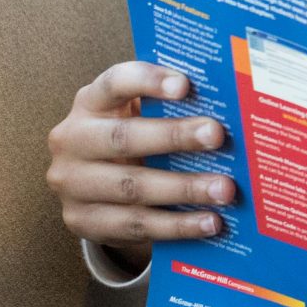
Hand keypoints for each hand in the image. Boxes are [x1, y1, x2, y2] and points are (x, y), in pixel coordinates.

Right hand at [47, 61, 236, 270]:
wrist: (91, 188)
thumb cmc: (132, 139)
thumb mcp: (140, 115)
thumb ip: (173, 107)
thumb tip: (235, 108)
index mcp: (91, 103)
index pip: (114, 83)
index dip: (147, 81)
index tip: (185, 85)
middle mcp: (72, 139)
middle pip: (123, 137)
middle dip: (174, 136)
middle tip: (217, 136)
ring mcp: (71, 183)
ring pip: (131, 187)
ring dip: (184, 188)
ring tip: (224, 189)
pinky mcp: (80, 221)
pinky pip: (135, 224)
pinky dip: (176, 225)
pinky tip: (209, 222)